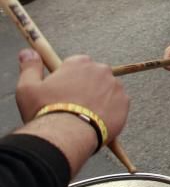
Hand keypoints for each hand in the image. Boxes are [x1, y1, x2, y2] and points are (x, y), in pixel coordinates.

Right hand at [15, 51, 129, 140]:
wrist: (66, 134)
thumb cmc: (45, 110)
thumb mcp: (28, 87)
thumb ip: (30, 67)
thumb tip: (27, 52)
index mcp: (80, 63)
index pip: (77, 65)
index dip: (69, 79)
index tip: (63, 92)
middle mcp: (101, 70)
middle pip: (94, 77)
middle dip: (86, 88)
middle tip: (73, 106)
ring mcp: (115, 86)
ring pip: (107, 91)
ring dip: (98, 100)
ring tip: (83, 116)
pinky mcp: (124, 103)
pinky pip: (117, 105)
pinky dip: (109, 112)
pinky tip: (95, 122)